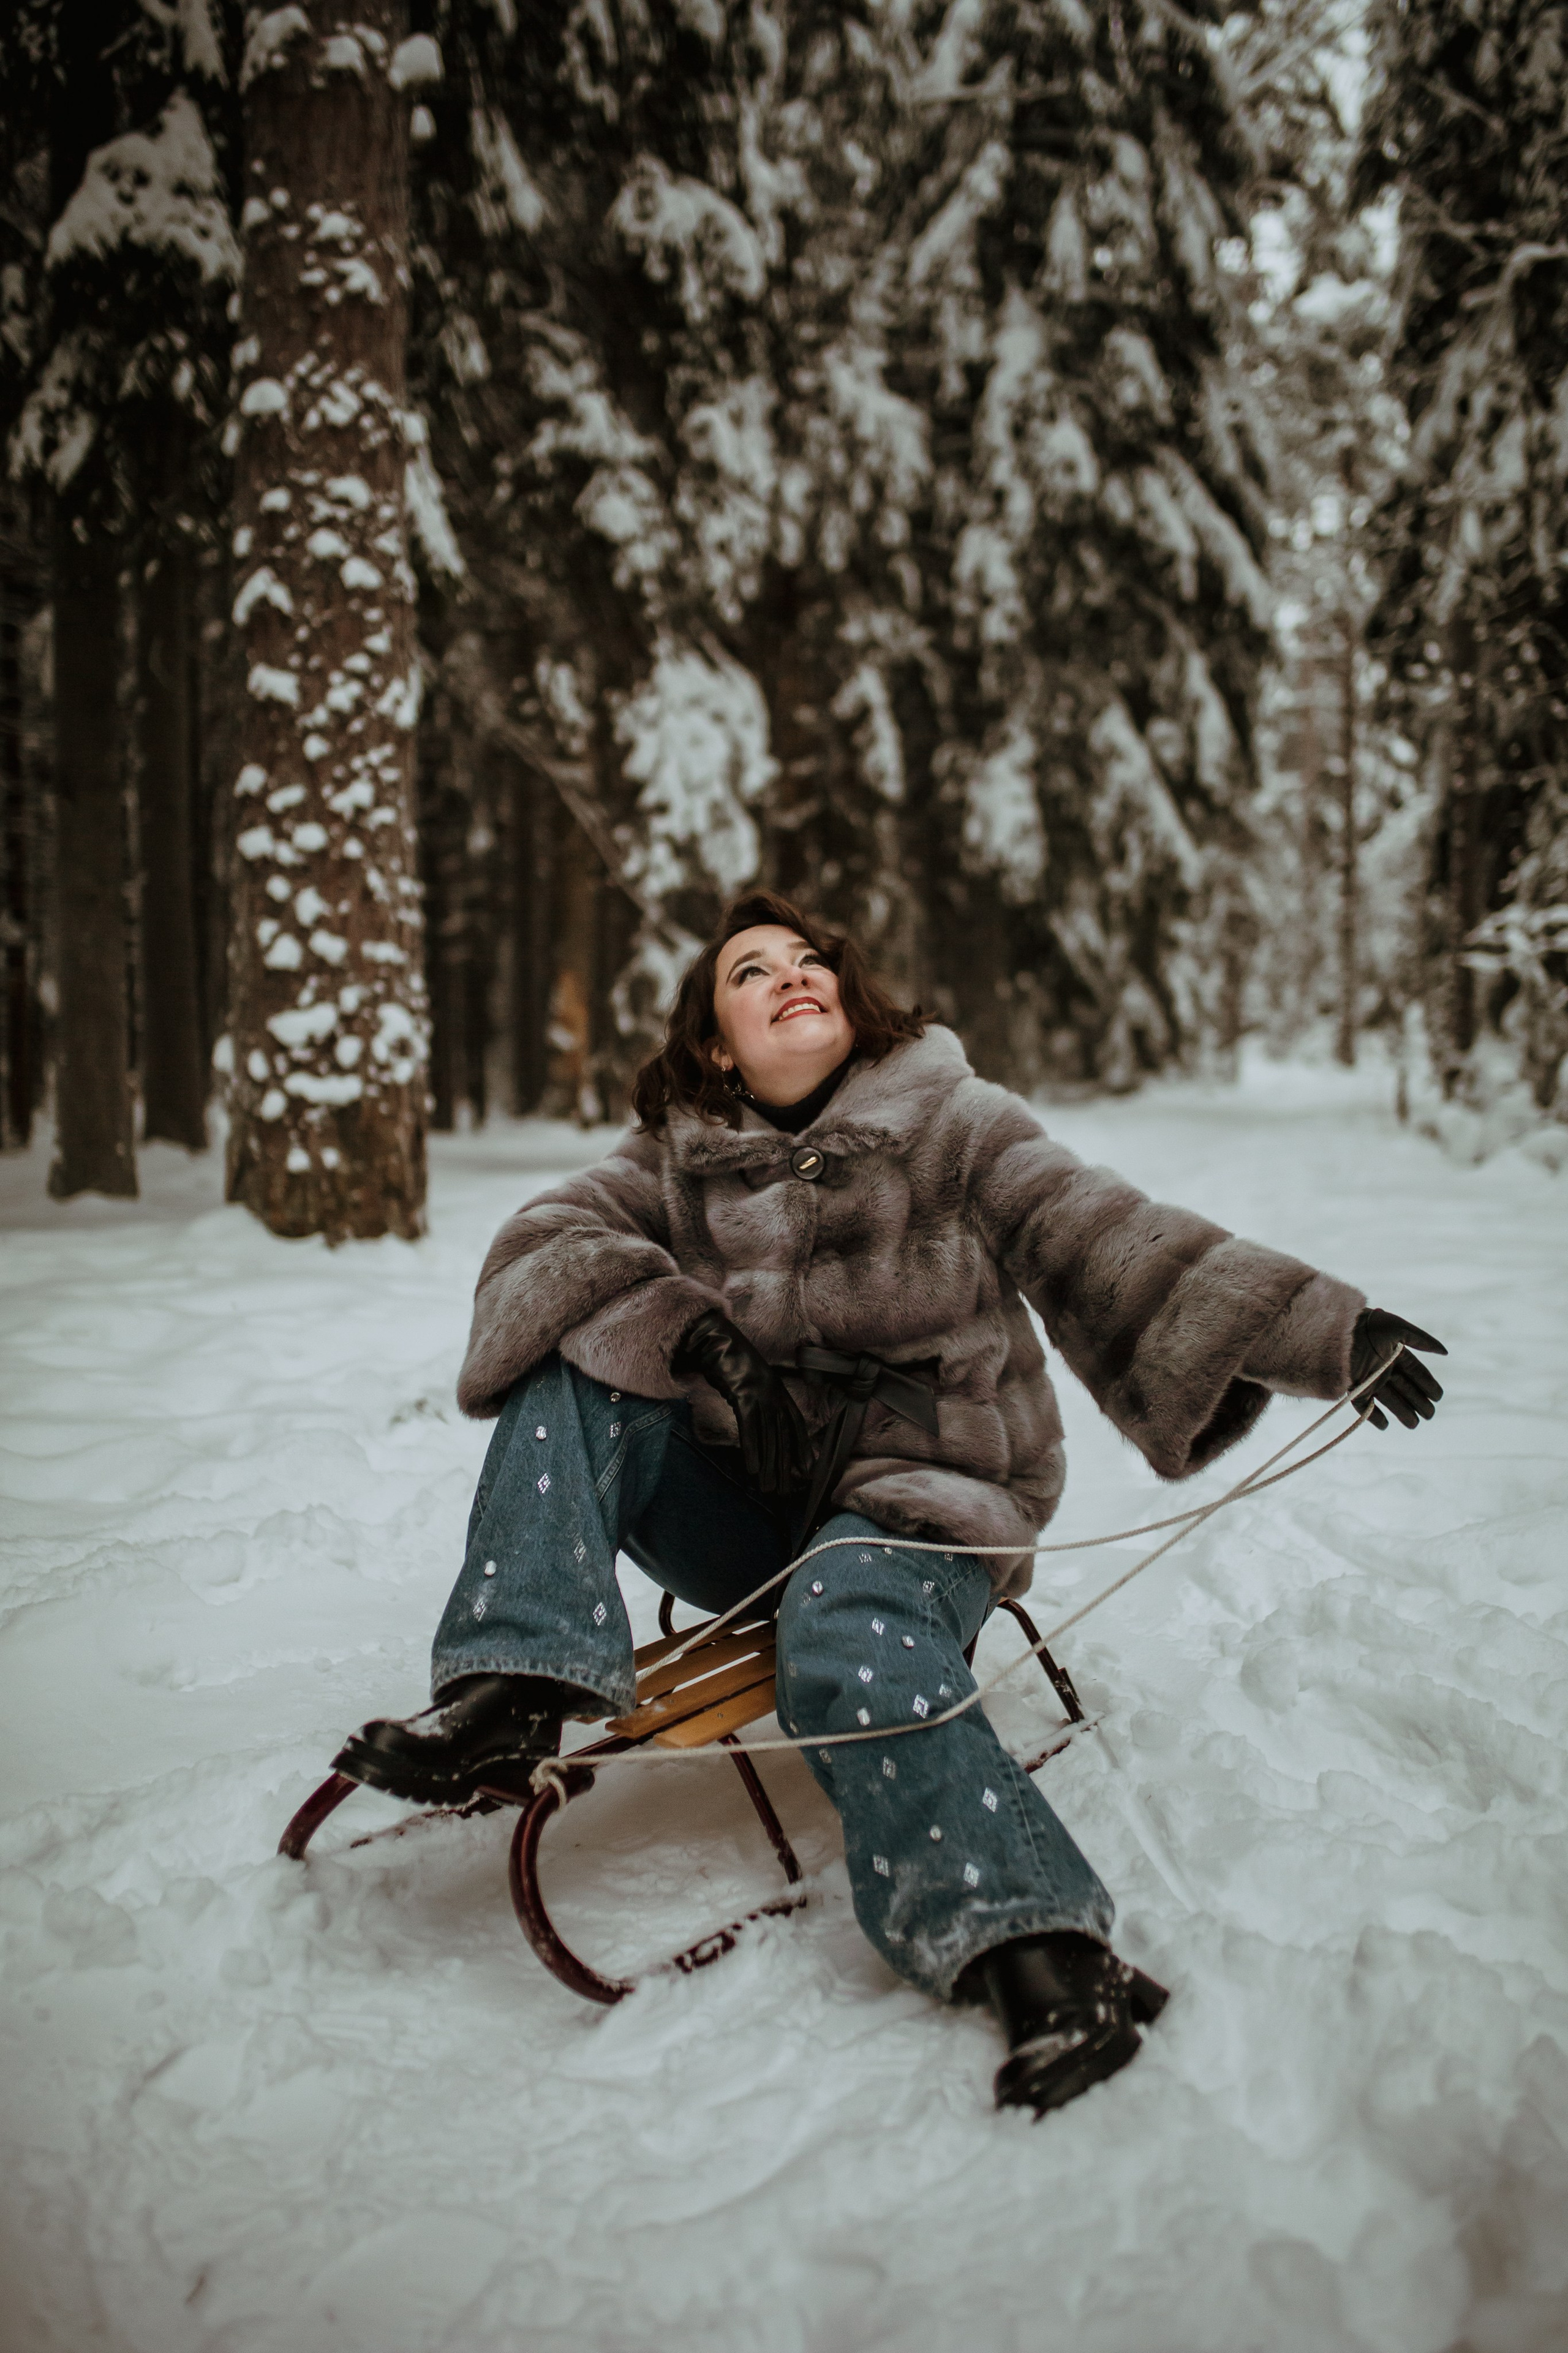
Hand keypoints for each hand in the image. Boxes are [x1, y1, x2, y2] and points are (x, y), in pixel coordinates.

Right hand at [671, 1310, 811, 1494]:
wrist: (714, 1340)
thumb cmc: (728, 1363)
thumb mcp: (749, 1383)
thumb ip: (756, 1402)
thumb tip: (759, 1424)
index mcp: (778, 1389)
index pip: (795, 1423)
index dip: (802, 1446)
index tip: (807, 1469)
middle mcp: (774, 1392)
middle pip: (782, 1436)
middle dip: (784, 1466)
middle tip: (784, 1491)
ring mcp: (760, 1392)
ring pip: (768, 1436)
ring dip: (768, 1465)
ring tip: (767, 1488)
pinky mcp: (742, 1394)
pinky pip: (749, 1426)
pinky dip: (751, 1449)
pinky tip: (751, 1469)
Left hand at [1350, 1308, 1446, 1430]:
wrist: (1339, 1329)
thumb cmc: (1368, 1324)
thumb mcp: (1398, 1328)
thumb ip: (1422, 1340)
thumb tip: (1445, 1352)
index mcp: (1395, 1354)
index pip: (1416, 1372)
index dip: (1428, 1384)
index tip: (1438, 1397)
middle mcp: (1383, 1368)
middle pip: (1406, 1389)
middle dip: (1419, 1402)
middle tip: (1430, 1415)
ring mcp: (1369, 1379)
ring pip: (1390, 1400)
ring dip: (1402, 1412)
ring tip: (1415, 1424)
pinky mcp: (1353, 1388)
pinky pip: (1364, 1406)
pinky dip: (1374, 1417)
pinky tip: (1385, 1425)